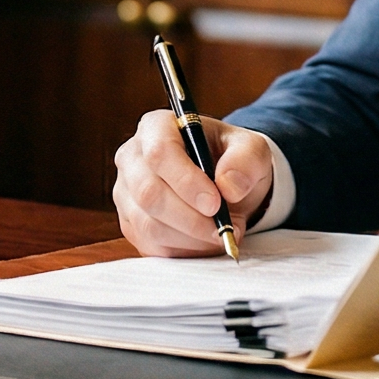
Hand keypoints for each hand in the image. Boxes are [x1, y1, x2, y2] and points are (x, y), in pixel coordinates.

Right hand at [112, 110, 275, 257]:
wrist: (224, 183)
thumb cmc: (231, 159)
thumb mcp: (251, 149)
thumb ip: (245, 161)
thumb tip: (228, 187)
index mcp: (157, 127)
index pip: (160, 152)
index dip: (186, 181)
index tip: (215, 203)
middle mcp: (133, 158)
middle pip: (148, 193)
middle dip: (191, 218)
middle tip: (225, 227)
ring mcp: (127, 193)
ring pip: (148, 225)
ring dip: (191, 238)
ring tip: (222, 233)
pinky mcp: (131, 224)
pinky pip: (151, 246)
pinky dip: (183, 250)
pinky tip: (205, 242)